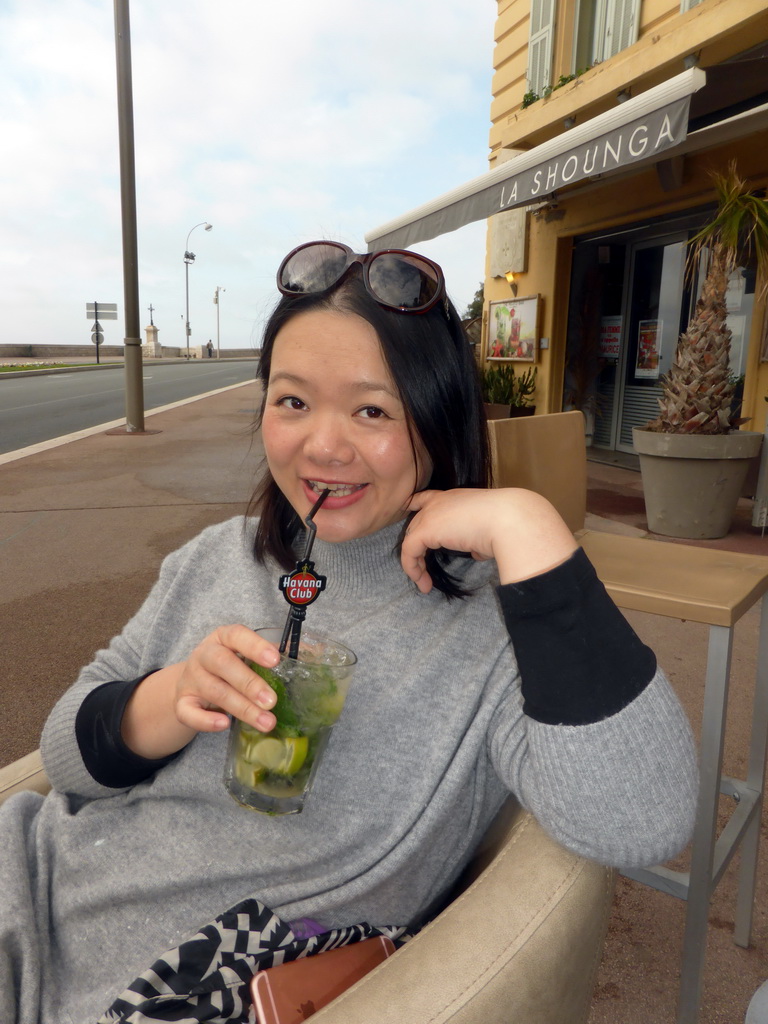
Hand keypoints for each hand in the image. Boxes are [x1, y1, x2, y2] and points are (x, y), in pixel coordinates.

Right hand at [121, 625, 282, 759]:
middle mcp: (204, 654)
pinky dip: (206, 720)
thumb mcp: (247, 656)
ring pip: (214, 691)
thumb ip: (275, 655)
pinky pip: (189, 712)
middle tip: (272, 701)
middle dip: (250, 683)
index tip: (276, 660)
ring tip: (266, 722)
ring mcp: (191, 679)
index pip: (237, 635)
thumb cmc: (230, 668)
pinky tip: (224, 725)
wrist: (191, 685)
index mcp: (224, 638)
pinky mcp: (181, 702)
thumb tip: (318, 652)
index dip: (255, 646)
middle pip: (224, 664)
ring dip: (241, 708)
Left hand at [401, 488, 576, 593]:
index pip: (427, 497)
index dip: (415, 505)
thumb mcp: (490, 530)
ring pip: (411, 538)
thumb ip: (478, 539)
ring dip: (415, 563)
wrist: (509, 519)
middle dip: (417, 545)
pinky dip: (413, 569)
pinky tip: (424, 584)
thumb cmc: (507, 523)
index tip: (407, 510)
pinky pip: (409, 551)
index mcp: (455, 497)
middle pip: (416, 523)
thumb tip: (477, 552)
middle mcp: (440, 501)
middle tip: (424, 569)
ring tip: (424, 583)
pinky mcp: (424, 530)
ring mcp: (430, 514)